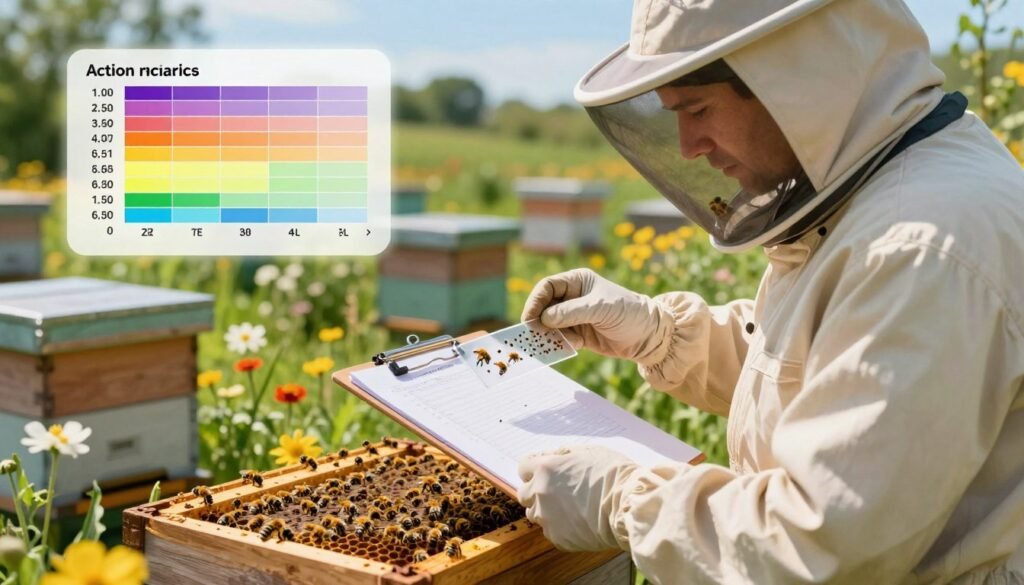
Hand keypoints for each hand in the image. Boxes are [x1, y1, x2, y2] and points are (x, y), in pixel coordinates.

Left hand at [517, 445, 637, 550]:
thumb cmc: (614, 474)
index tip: (545, 473)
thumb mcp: (588, 452)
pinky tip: (579, 522)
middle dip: (536, 491)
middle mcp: (540, 492)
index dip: (535, 469)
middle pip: (524, 493)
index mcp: (545, 468)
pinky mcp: (558, 538)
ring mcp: (547, 517)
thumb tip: (553, 457)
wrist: (628, 505)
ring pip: (535, 514)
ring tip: (570, 509)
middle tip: (557, 492)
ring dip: (546, 510)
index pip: (523, 467)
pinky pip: (551, 531)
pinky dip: (560, 527)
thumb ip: (564, 455)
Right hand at [520, 268, 668, 363]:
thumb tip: (544, 318)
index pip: (547, 287)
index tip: (531, 318)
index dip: (535, 301)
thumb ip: (571, 312)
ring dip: (552, 334)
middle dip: (540, 320)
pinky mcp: (577, 334)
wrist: (648, 336)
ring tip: (568, 341)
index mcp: (577, 281)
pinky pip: (559, 338)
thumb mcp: (600, 309)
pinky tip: (575, 345)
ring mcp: (574, 316)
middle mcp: (573, 297)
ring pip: (549, 325)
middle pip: (544, 306)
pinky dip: (560, 343)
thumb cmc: (628, 313)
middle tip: (540, 334)